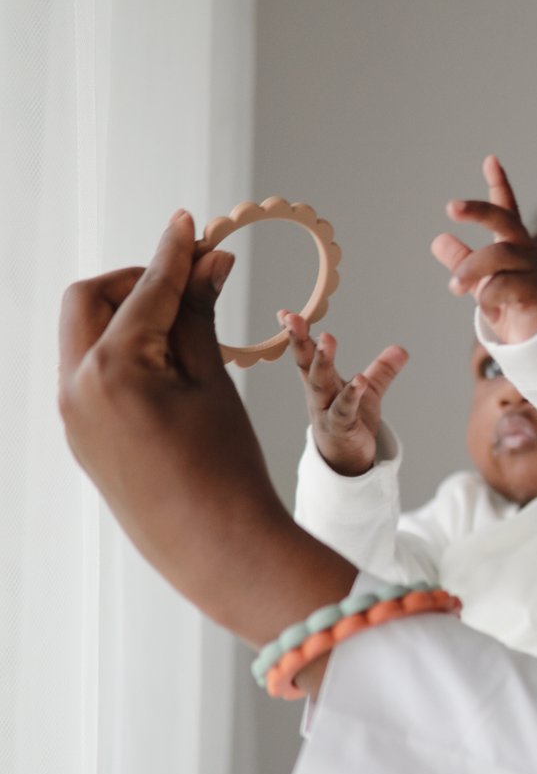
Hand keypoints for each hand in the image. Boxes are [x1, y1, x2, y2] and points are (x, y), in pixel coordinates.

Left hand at [58, 210, 356, 647]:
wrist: (217, 548)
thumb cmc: (227, 467)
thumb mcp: (215, 383)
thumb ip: (203, 316)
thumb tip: (211, 261)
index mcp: (114, 370)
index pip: (145, 291)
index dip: (173, 254)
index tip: (191, 225)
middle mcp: (77, 387)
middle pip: (90, 300)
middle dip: (135, 282)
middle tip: (187, 282)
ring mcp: (72, 416)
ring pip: (84, 336)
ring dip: (126, 316)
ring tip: (185, 327)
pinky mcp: (80, 437)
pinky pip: (89, 373)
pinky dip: (121, 354)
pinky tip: (167, 366)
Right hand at [281, 311, 407, 477]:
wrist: (348, 462)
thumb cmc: (351, 424)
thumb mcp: (369, 393)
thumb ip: (382, 371)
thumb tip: (401, 349)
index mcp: (321, 383)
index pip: (306, 355)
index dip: (297, 334)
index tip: (286, 313)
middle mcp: (318, 395)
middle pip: (307, 365)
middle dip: (299, 341)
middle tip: (294, 318)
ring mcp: (326, 411)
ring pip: (319, 384)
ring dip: (322, 361)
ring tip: (326, 338)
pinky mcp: (340, 428)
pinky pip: (344, 410)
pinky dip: (351, 395)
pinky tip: (359, 381)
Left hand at [432, 155, 536, 343]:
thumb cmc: (513, 309)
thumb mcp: (482, 283)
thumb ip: (463, 262)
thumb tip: (438, 240)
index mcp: (514, 246)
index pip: (507, 211)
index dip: (500, 186)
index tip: (490, 160)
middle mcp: (527, 253)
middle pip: (504, 222)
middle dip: (479, 211)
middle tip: (451, 208)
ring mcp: (535, 272)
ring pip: (498, 257)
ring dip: (471, 270)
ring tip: (454, 287)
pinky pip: (505, 287)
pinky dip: (489, 298)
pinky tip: (488, 309)